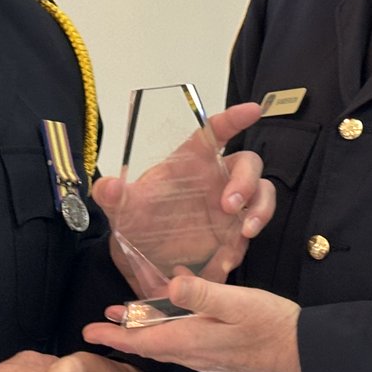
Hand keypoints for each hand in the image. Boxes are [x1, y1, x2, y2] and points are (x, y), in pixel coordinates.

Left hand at [82, 276, 301, 371]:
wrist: (303, 350)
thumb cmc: (272, 326)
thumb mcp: (237, 302)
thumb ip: (202, 294)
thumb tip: (171, 285)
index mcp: (193, 341)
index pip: (143, 341)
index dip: (114, 336)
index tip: (88, 332)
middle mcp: (195, 353)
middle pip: (150, 344)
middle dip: (124, 331)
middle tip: (101, 321)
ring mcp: (208, 355)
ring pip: (167, 341)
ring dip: (146, 327)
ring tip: (129, 313)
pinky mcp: (221, 352)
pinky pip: (186, 339)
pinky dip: (172, 323)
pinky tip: (180, 302)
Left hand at [92, 102, 271, 294]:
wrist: (141, 260)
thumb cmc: (136, 222)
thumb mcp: (120, 209)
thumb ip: (112, 195)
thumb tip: (109, 186)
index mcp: (191, 161)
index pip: (215, 131)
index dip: (234, 119)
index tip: (252, 110)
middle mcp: (215, 179)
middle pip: (248, 164)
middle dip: (246, 181)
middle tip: (230, 206)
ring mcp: (229, 206)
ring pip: (262, 194)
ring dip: (261, 209)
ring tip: (245, 231)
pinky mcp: (233, 232)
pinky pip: (251, 229)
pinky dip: (245, 241)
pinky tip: (227, 257)